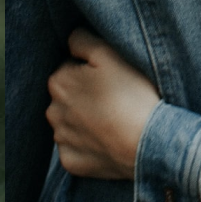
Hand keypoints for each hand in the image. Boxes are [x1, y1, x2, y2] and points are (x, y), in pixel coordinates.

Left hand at [46, 29, 160, 180]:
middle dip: (86, 94)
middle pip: (70, 96)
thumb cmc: (131, 93)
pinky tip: (109, 139)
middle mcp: (52, 111)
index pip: (72, 67)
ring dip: (87, 119)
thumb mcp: (109, 53)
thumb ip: (82, 40)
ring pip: (72, 122)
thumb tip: (71, 40)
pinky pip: (76, 149)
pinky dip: (89, 144)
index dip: (92, 70)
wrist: (148, 142)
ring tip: (115, 119)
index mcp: (58, 81)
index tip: (112, 77)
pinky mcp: (71, 162)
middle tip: (116, 97)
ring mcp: (61, 139)